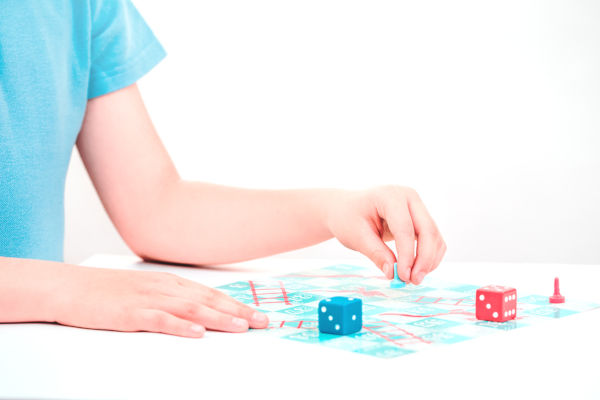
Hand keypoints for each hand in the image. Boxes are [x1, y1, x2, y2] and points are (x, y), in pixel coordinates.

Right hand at [51, 265, 268, 337]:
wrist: (69, 287)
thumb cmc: (107, 290)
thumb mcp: (145, 290)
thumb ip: (170, 298)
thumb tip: (197, 313)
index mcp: (169, 283)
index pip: (210, 294)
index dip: (236, 304)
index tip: (256, 314)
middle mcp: (164, 288)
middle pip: (208, 301)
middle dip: (237, 311)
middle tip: (262, 322)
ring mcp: (148, 299)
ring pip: (190, 309)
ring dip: (218, 318)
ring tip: (240, 327)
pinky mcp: (130, 313)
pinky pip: (160, 320)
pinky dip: (180, 327)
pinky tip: (197, 333)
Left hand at [326, 185, 445, 284]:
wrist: (346, 208)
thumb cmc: (348, 218)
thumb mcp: (356, 237)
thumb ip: (376, 254)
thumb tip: (393, 273)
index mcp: (390, 196)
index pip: (405, 228)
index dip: (407, 255)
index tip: (403, 276)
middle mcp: (409, 197)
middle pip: (428, 230)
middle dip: (424, 259)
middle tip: (414, 281)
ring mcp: (417, 206)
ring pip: (434, 236)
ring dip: (428, 260)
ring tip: (412, 279)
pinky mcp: (420, 218)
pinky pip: (433, 239)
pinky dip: (429, 257)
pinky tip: (416, 270)